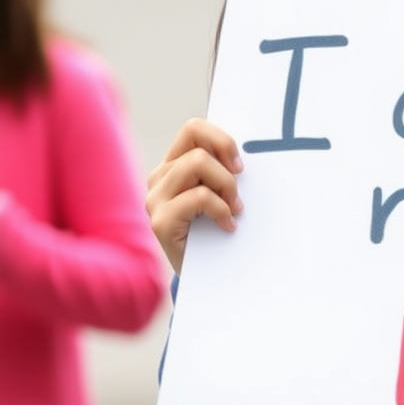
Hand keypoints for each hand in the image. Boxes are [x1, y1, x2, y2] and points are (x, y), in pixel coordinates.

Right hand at [145, 119, 243, 274]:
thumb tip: (245, 155)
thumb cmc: (217, 231)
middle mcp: (159, 179)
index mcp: (174, 166)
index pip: (194, 129)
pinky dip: (221, 209)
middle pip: (198, 147)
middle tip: (237, 196)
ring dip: (226, 188)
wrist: (204, 276)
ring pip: (197, 164)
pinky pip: (199, 196)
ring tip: (233, 210)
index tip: (240, 166)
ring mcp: (156, 199)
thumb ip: (223, 172)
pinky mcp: (160, 221)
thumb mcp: (221, 195)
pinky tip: (227, 226)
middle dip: (226, 169)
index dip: (221, 140)